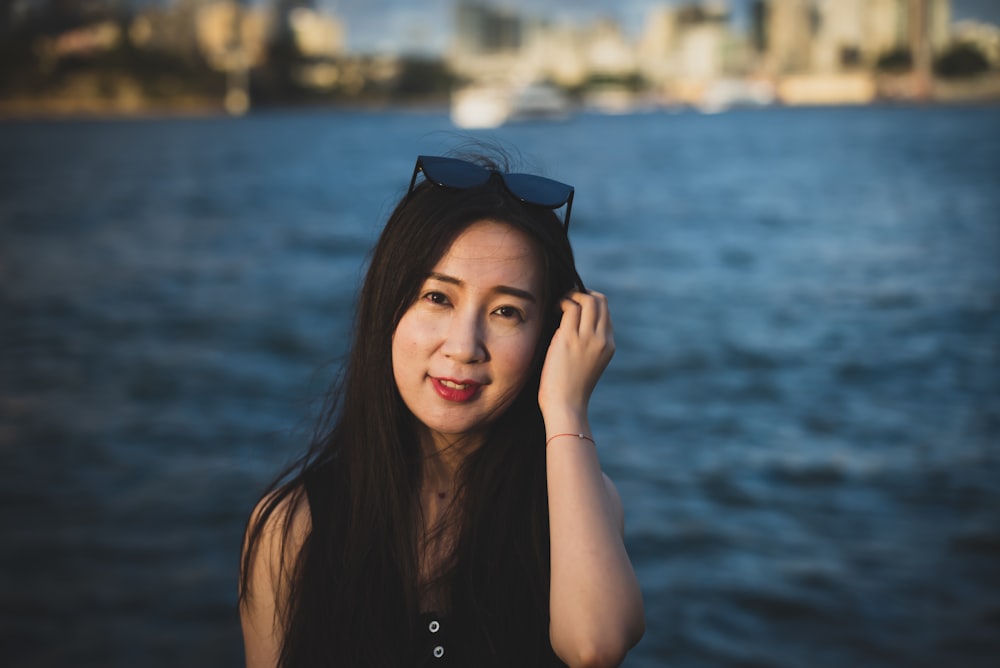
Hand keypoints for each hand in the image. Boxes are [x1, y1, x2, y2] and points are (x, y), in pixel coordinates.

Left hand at [538, 290, 614, 421]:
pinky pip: (570, 307)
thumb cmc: (570, 388)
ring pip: (587, 300)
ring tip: (559, 306)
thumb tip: (573, 323)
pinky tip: (553, 310)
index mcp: (609, 345)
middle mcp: (602, 339)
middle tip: (566, 302)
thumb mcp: (588, 363)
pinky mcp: (570, 339)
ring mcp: (587, 338)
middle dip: (582, 294)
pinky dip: (562, 302)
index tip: (574, 308)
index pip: (605, 312)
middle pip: (600, 300)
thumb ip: (587, 344)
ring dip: (571, 296)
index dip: (590, 304)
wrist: (566, 406)